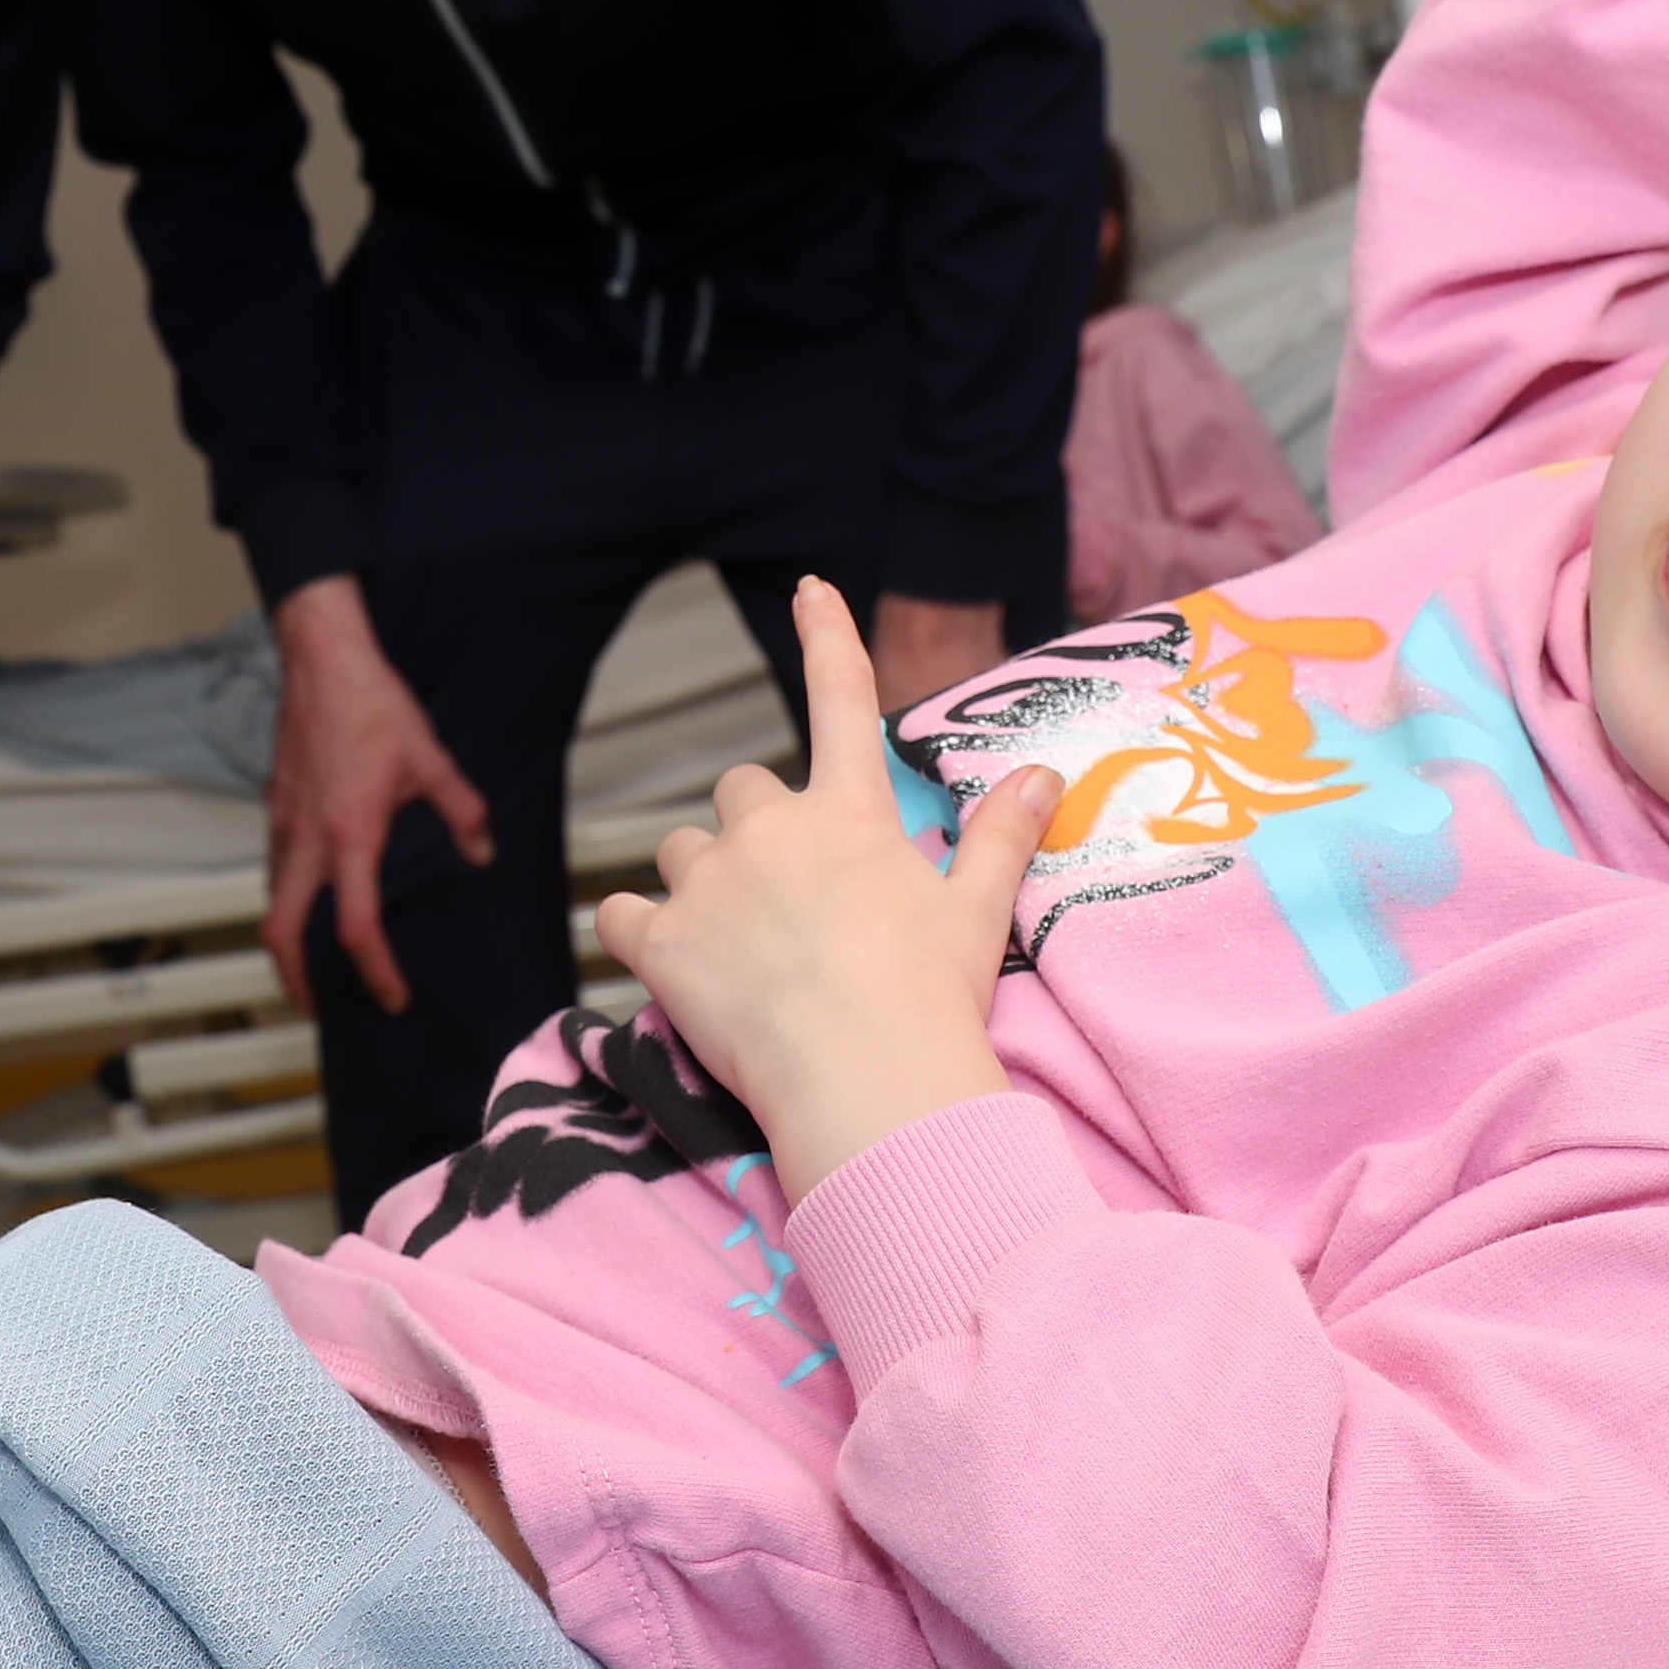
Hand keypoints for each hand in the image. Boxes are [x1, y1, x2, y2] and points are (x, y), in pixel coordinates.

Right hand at [264, 575, 491, 1015]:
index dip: (375, 972)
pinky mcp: (274, 806)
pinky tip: (312, 895)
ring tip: (314, 960)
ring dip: (288, 938)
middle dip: (295, 979)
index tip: (393, 996)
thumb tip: (480, 851)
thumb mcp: (430, 759)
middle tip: (319, 1005)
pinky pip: (274, 868)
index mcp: (350, 837)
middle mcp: (306, 840)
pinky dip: (286, 897)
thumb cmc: (372, 704)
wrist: (322, 659)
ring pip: (273, 901)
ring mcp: (282, 824)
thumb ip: (462, 811)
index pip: (356, 928)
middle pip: (282, 933)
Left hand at [592, 578, 1057, 1204]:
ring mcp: (711, 881)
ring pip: (679, 849)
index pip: (842, 701)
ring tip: (738, 948)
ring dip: (697, 881)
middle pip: (740, 789)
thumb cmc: (930, 999)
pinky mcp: (662, 940)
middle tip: (783, 898)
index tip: (809, 588)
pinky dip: (638, 932)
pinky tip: (668, 968)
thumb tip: (1045, 773)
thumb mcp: (976, 911)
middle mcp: (772, 828)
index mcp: (850, 814)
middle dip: (753, 829)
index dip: (826, 637)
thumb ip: (1000, 834)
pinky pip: (623, 913)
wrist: (866, 1081)